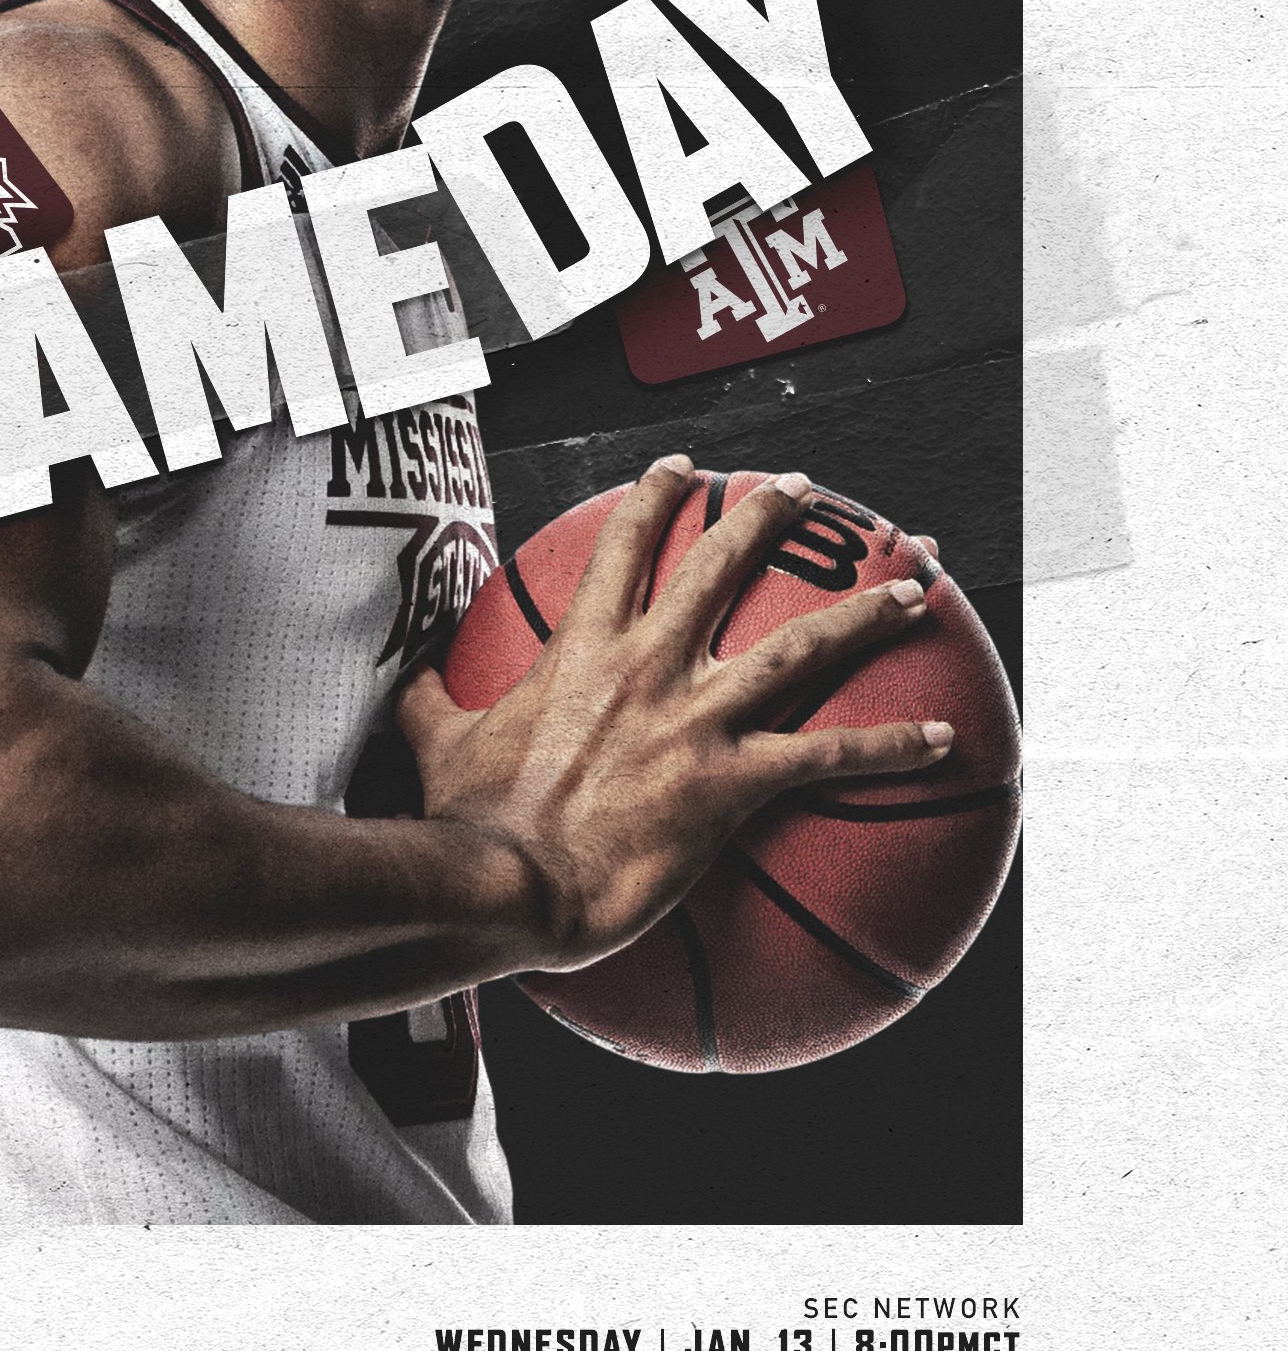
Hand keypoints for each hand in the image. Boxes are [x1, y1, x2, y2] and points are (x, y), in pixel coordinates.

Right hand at [396, 457, 953, 974]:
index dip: (655, 499)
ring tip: (912, 588)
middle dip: (768, 518)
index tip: (682, 468)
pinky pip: (827, 757)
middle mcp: (647, 666)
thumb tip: (408, 685)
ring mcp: (694, 720)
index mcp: (581, 651)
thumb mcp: (435, 743)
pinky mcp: (730, 783)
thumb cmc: (470, 821)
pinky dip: (891, 747)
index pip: (623, 548)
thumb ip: (430, 703)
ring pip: (799, 648)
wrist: (506, 882)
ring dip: (864, 614)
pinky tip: (943, 740)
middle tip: (804, 490)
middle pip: (721, 567)